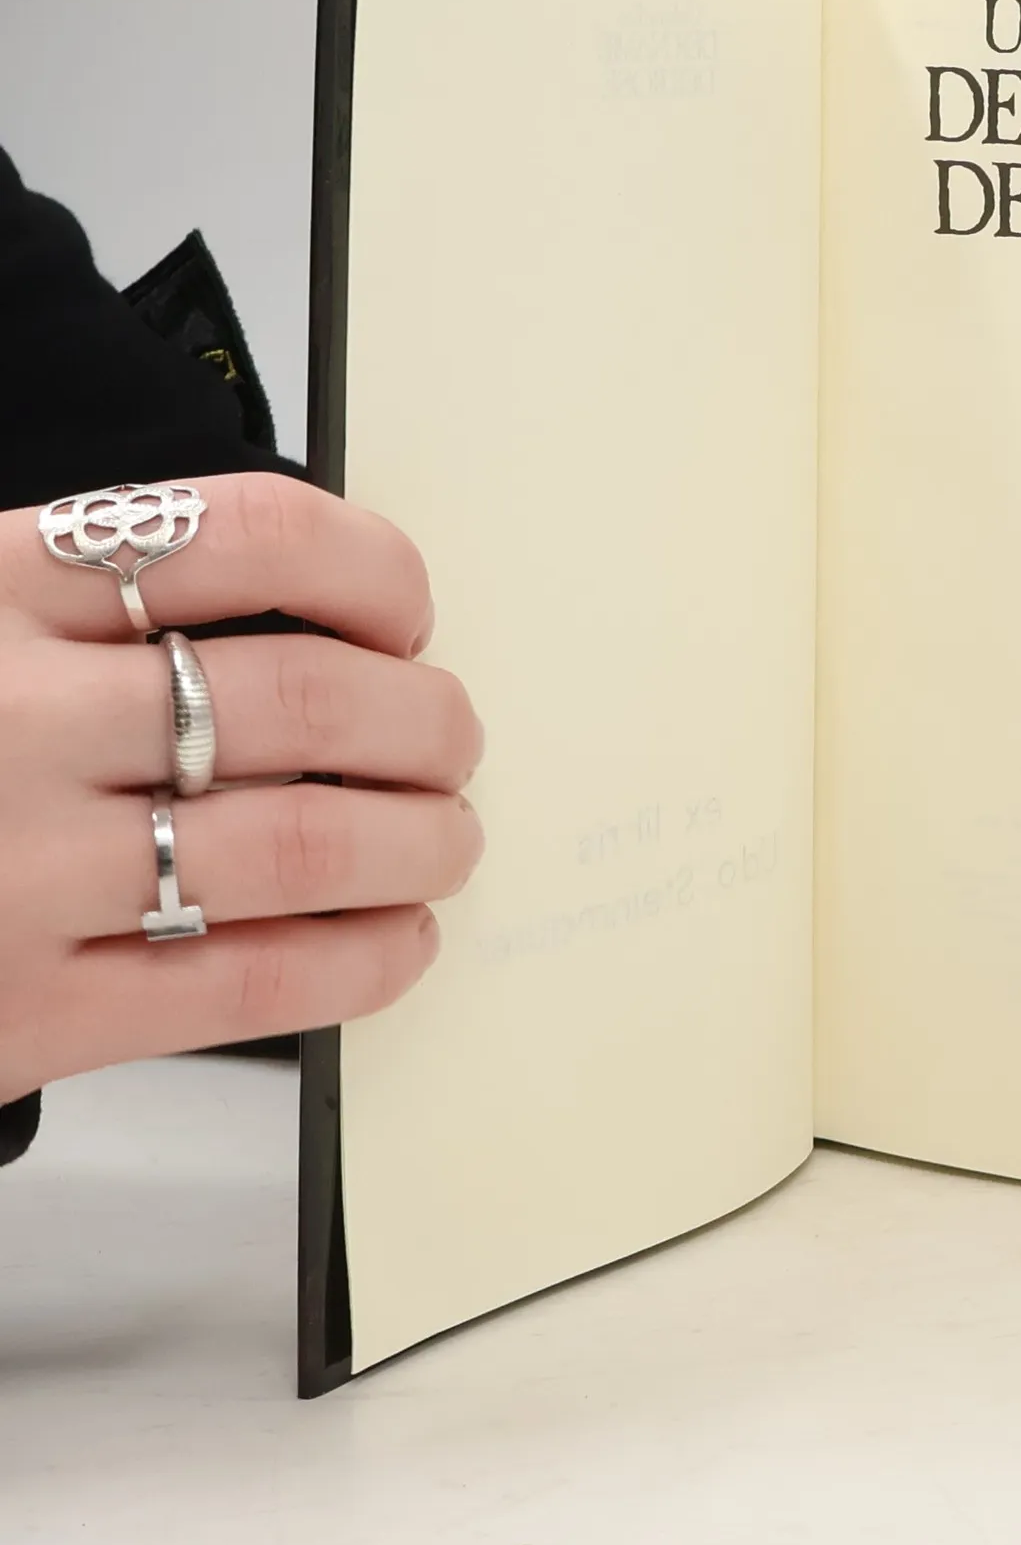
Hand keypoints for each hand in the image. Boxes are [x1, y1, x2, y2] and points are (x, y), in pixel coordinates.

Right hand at [0, 474, 483, 1103]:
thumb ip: (101, 608)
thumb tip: (340, 633)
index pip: (253, 534)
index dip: (375, 575)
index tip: (407, 621)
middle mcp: (11, 717)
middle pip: (305, 696)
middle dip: (426, 724)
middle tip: (452, 744)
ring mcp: (14, 870)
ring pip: (303, 843)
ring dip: (421, 843)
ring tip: (447, 842)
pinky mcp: (23, 1011)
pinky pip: (249, 982)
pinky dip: (362, 961)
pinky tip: (399, 941)